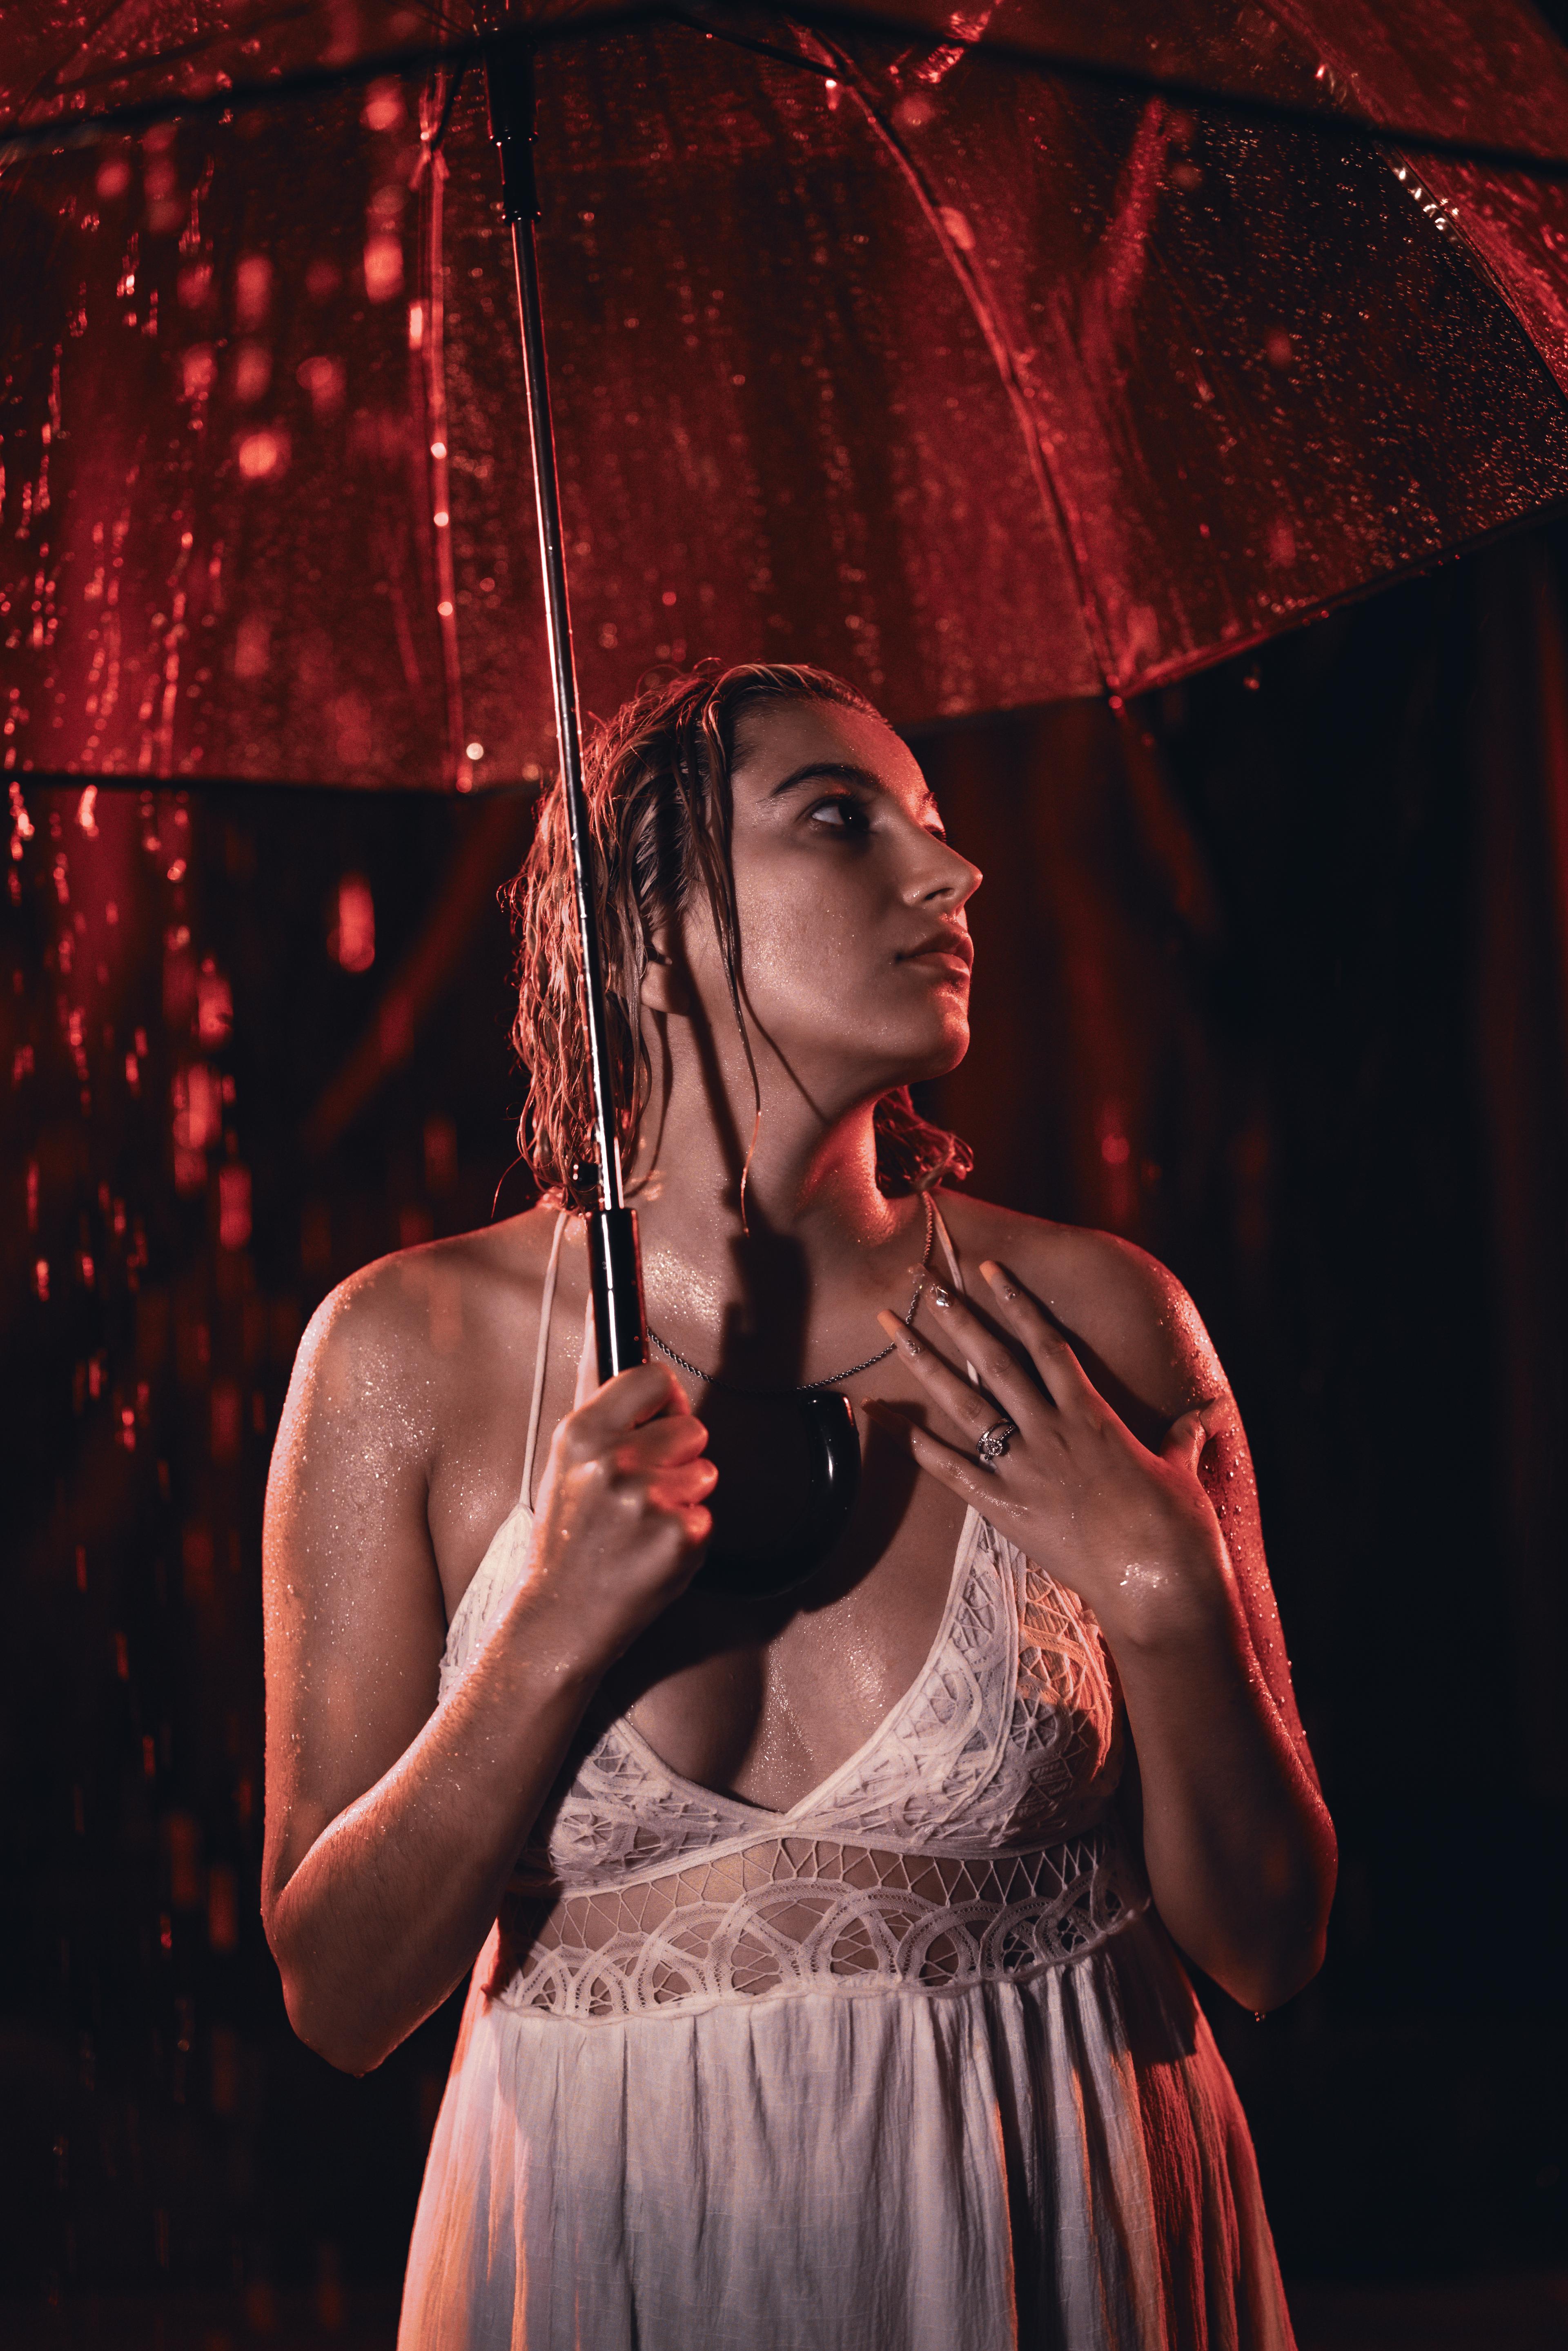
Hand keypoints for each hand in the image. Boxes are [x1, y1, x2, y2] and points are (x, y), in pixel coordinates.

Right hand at [521, 1299, 715, 1674]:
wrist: (561, 1617)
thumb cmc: (569, 1537)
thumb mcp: (566, 1460)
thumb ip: (598, 1394)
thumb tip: (599, 1313)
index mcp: (581, 1434)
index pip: (652, 1377)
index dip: (663, 1400)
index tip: (655, 1419)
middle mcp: (611, 1463)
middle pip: (691, 1426)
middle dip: (677, 1455)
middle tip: (638, 1491)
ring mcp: (647, 1502)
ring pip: (705, 1472)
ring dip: (684, 1496)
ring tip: (641, 1523)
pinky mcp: (678, 1538)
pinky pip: (707, 1516)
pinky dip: (688, 1535)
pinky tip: (651, 1550)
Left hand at [871, 1261, 1233, 1646]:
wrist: (1160, 1583)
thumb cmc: (1179, 1528)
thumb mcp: (1181, 1473)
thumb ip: (1183, 1439)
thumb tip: (1204, 1418)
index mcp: (1093, 1415)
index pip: (1048, 1344)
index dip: (1017, 1303)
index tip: (989, 1269)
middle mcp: (1052, 1432)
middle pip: (995, 1361)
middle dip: (957, 1317)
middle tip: (921, 1280)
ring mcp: (1025, 1469)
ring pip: (964, 1402)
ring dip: (924, 1362)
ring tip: (890, 1327)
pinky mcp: (1006, 1509)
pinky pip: (950, 1469)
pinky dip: (914, 1442)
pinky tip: (880, 1415)